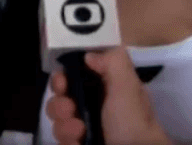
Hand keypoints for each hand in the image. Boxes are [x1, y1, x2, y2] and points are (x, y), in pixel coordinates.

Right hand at [45, 47, 170, 144]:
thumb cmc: (132, 120)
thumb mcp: (128, 85)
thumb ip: (113, 61)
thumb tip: (89, 55)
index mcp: (105, 87)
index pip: (75, 76)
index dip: (63, 78)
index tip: (62, 82)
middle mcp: (93, 105)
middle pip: (61, 98)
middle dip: (60, 104)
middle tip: (70, 110)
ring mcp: (86, 127)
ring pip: (59, 121)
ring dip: (64, 125)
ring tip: (79, 132)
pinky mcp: (80, 143)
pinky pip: (63, 140)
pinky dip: (67, 142)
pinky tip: (79, 143)